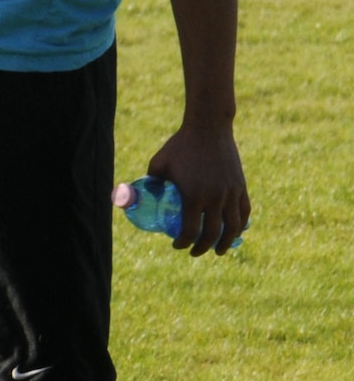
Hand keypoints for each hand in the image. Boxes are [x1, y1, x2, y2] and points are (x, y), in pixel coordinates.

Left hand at [146, 124, 250, 254]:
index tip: (177, 245)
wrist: (209, 128)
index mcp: (193, 195)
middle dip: (203, 247)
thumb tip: (136, 195)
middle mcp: (215, 198)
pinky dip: (240, 225)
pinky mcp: (241, 186)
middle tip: (194, 252)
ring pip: (233, 227)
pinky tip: (235, 231)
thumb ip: (150, 182)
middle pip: (212, 234)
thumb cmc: (180, 145)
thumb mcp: (159, 163)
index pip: (189, 230)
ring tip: (218, 250)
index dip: (183, 243)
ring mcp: (231, 193)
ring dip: (225, 242)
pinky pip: (244, 212)